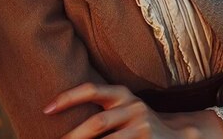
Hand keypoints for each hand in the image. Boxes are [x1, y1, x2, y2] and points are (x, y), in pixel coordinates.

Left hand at [43, 82, 199, 138]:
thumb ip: (101, 110)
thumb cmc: (137, 123)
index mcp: (121, 93)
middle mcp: (132, 105)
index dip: (68, 98)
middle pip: (98, 122)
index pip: (91, 89)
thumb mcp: (122, 109)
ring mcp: (141, 125)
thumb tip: (62, 119)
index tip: (46, 109)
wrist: (176, 135)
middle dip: (74, 137)